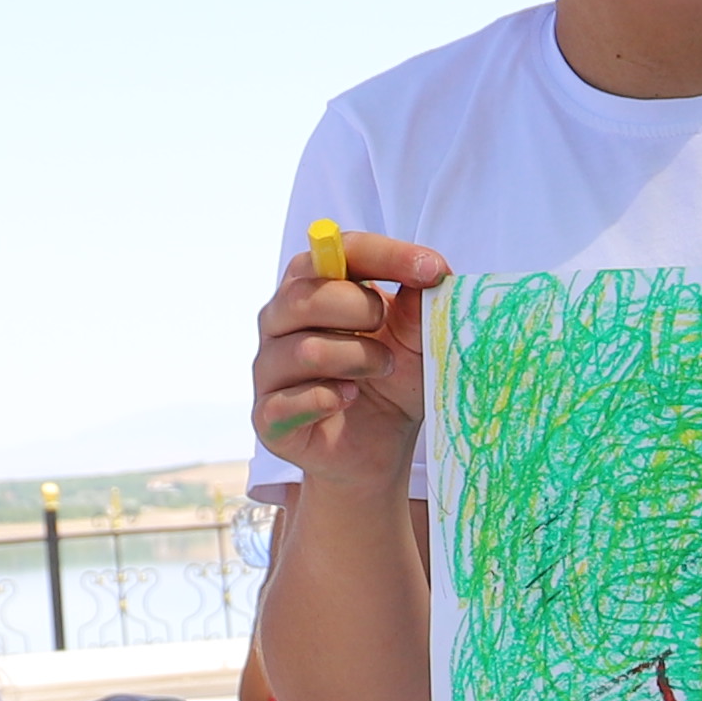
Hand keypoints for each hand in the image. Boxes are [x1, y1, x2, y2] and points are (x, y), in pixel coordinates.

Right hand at [257, 228, 439, 465]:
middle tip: (391, 332)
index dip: (387, 256)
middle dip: (362, 310)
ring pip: (304, 350)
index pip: (337, 250)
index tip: (434, 270)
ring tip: (383, 369)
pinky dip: (326, 398)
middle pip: (307, 296)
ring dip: (358, 359)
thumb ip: (419, 305)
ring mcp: (268, 369)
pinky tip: (349, 398)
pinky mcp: (267, 417)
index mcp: (311, 286)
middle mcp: (278, 321)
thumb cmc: (391, 382)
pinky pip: (288, 402)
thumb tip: (434, 274)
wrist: (377, 450)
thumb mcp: (416, 339)